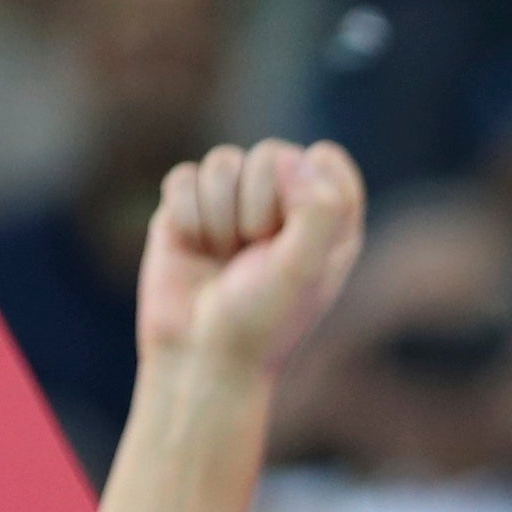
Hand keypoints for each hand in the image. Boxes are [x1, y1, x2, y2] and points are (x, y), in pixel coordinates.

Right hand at [139, 139, 369, 377]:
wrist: (197, 357)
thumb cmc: (260, 322)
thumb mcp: (303, 270)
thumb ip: (316, 210)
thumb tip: (289, 158)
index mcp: (328, 220)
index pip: (326, 161)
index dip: (307, 188)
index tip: (296, 234)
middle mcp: (283, 206)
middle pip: (272, 154)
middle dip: (256, 205)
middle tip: (253, 255)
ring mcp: (233, 203)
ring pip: (223, 162)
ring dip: (219, 215)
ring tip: (223, 258)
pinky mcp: (189, 208)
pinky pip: (184, 177)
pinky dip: (186, 215)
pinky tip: (193, 248)